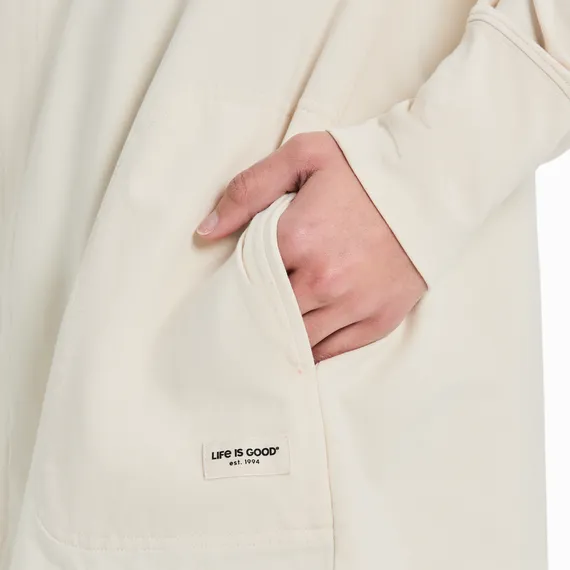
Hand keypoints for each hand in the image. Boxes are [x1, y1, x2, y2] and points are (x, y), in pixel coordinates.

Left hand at [196, 131, 426, 361]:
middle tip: (245, 319)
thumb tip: (205, 232)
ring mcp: (355, 304)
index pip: (246, 279)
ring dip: (281, 339)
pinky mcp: (380, 319)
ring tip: (269, 334)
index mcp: (299, 238)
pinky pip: (334, 351)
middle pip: (269, 316)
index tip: (231, 288)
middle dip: (255, 317)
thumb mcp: (302, 158)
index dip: (236, 284)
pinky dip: (313, 352)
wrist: (433, 181)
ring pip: (299, 341)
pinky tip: (300, 346)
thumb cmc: (364, 167)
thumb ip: (247, 191)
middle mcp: (325, 280)